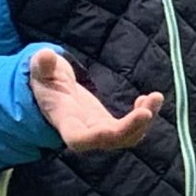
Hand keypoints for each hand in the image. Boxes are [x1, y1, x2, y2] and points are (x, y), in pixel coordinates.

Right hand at [28, 48, 162, 151]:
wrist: (52, 93)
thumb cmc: (44, 81)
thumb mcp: (39, 70)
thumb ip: (42, 65)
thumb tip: (46, 55)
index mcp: (65, 120)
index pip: (79, 139)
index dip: (95, 138)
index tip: (111, 130)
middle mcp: (84, 130)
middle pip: (110, 140)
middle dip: (130, 128)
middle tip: (147, 111)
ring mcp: (99, 130)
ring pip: (127, 136)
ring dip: (144, 121)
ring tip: (156, 97)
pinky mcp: (110, 124)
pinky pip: (132, 128)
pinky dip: (144, 115)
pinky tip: (149, 98)